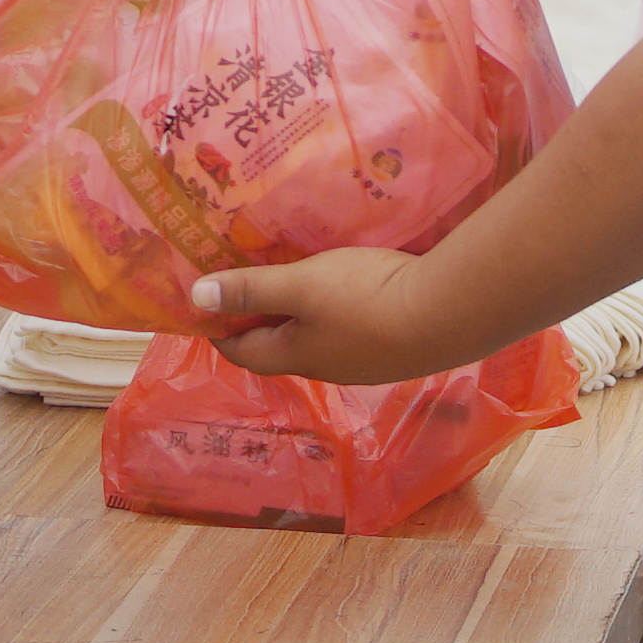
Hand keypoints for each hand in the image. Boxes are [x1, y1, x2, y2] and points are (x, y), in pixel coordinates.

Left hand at [190, 246, 460, 383]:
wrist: (448, 314)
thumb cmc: (365, 298)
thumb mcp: (301, 285)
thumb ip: (250, 289)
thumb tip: (195, 297)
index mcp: (294, 355)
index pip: (241, 349)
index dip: (217, 326)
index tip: (205, 298)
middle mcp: (324, 367)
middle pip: (277, 345)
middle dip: (257, 316)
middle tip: (245, 277)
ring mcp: (361, 362)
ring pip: (315, 337)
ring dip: (297, 312)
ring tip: (292, 276)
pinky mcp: (390, 348)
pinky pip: (346, 330)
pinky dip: (332, 310)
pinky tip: (344, 285)